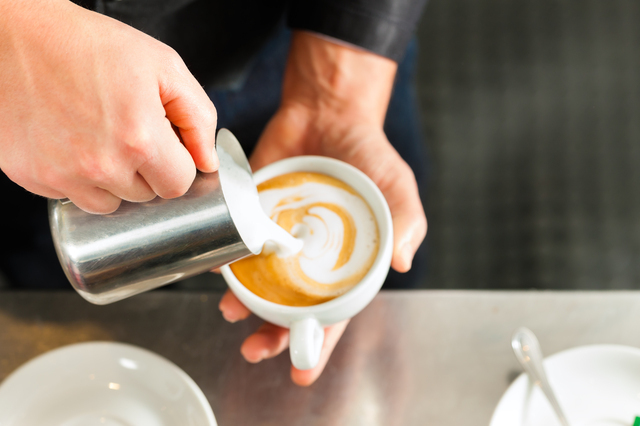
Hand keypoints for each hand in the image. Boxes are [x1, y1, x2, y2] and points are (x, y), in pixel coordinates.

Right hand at [0, 0, 217, 213]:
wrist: (16, 36)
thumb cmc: (90, 45)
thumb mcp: (163, 66)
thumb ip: (198, 117)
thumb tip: (208, 162)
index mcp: (139, 138)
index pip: (179, 184)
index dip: (177, 164)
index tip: (166, 145)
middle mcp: (101, 165)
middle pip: (146, 195)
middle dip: (147, 170)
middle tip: (130, 132)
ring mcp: (64, 176)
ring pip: (110, 203)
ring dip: (114, 180)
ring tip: (101, 138)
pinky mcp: (33, 177)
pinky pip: (73, 196)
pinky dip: (78, 178)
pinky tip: (73, 143)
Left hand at [219, 32, 426, 384]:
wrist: (329, 112)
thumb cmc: (368, 153)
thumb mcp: (396, 186)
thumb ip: (405, 222)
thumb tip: (402, 262)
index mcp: (343, 263)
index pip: (331, 313)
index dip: (318, 343)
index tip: (302, 370)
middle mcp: (307, 257)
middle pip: (288, 307)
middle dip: (271, 333)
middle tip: (254, 348)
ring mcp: (278, 237)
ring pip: (257, 282)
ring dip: (242, 301)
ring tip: (230, 309)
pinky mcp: (253, 213)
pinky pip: (235, 242)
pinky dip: (224, 257)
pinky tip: (216, 267)